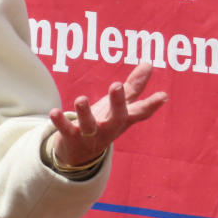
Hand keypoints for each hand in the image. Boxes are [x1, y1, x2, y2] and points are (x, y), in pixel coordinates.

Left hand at [48, 62, 167, 166]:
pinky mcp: (71, 137)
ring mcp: (90, 134)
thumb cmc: (103, 123)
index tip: (163, 95)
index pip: (140, 112)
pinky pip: (65, 130)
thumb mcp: (119, 107)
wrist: (80, 154)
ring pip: (89, 125)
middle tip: (117, 86)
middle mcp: (108, 128)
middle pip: (117, 117)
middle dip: (117, 102)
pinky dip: (60, 121)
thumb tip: (148, 64)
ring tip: (81, 99)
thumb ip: (133, 87)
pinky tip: (54, 112)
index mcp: (121, 119)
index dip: (152, 105)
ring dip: (85, 113)